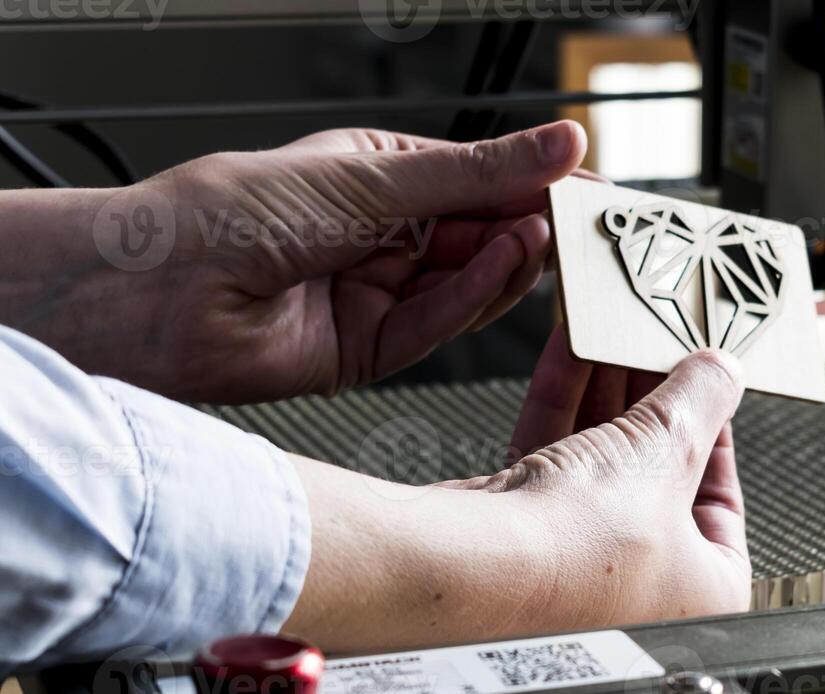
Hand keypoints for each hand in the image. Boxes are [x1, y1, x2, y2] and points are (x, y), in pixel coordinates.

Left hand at [0, 121, 586, 402]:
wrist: (163, 292)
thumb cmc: (234, 212)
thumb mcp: (374, 179)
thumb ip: (477, 173)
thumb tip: (556, 145)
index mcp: (381, 178)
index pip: (481, 179)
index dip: (537, 181)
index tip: (591, 184)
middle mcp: (385, 236)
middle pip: (484, 233)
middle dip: (533, 225)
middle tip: (583, 220)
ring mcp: (381, 292)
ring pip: (472, 282)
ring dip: (510, 259)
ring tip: (541, 234)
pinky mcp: (374, 348)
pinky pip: (442, 322)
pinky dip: (476, 296)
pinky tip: (502, 264)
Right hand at [282, 336, 749, 649]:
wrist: (474, 565)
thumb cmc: (581, 546)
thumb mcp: (670, 450)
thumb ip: (703, 401)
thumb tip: (721, 373)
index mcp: (704, 594)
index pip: (724, 501)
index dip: (715, 432)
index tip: (706, 385)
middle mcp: (644, 591)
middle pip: (660, 476)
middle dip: (653, 402)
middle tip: (657, 349)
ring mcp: (581, 567)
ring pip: (604, 464)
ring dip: (607, 393)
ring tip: (615, 337)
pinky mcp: (526, 538)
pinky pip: (558, 460)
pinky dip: (563, 405)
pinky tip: (569, 353)